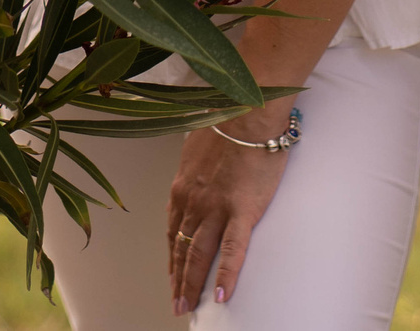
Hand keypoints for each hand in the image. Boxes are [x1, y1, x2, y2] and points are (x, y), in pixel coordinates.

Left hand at [164, 107, 292, 314]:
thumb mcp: (197, 148)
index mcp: (182, 188)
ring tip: (189, 307)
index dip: (172, 257)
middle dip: (177, 279)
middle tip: (176, 304)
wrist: (248, 113)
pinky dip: (225, 275)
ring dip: (192, 283)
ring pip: (199, 255)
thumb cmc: (227, 124)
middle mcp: (192, 202)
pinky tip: (220, 295)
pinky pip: (232, 250)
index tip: (171, 275)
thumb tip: (193, 176)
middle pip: (182, 249)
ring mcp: (215, 208)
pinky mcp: (241, 211)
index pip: (173, 231)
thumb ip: (193, 170)